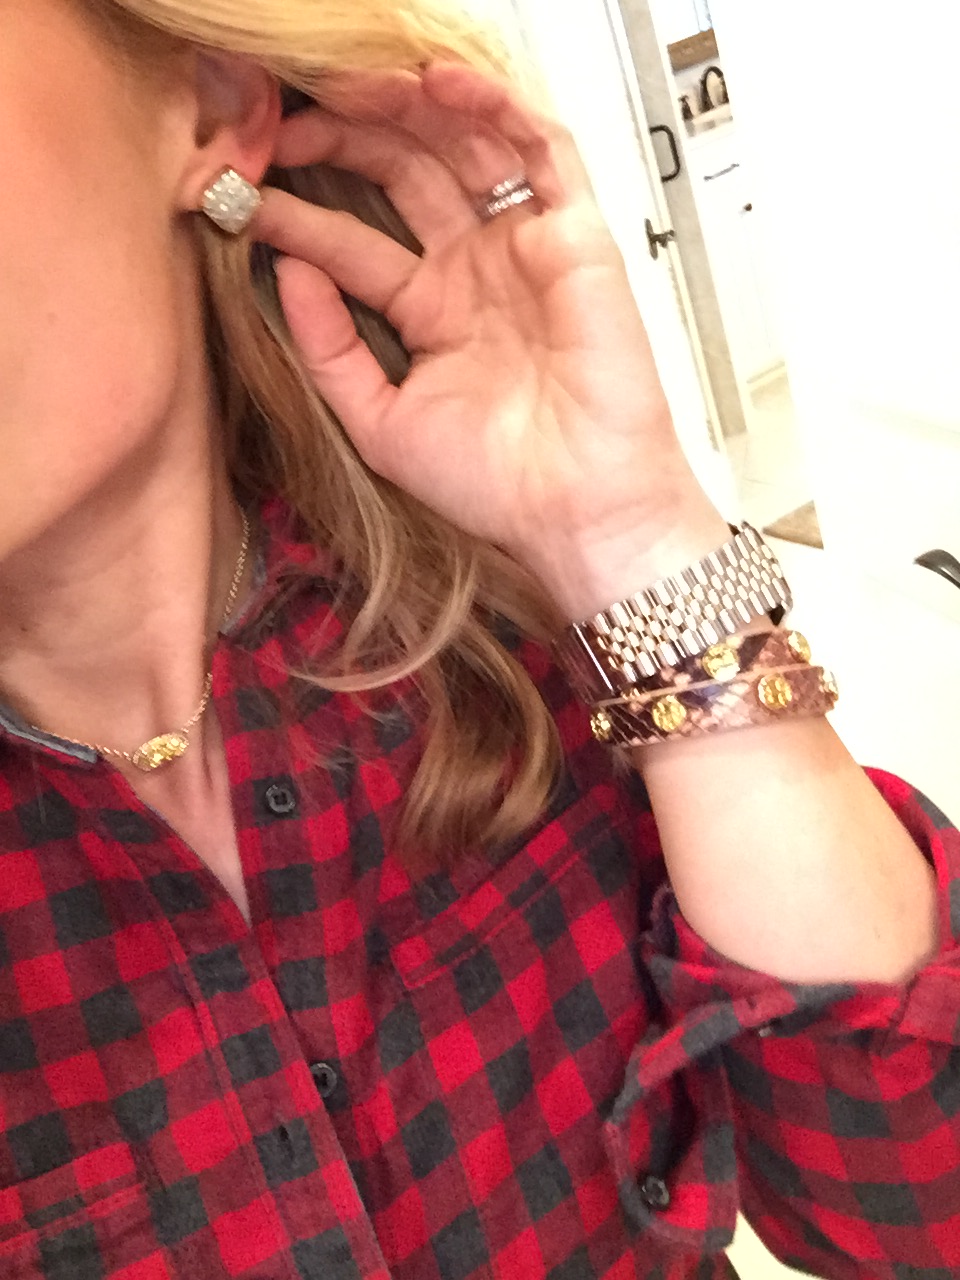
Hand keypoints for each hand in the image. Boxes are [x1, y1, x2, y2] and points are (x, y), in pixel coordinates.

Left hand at [254, 63, 720, 616]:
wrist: (575, 510)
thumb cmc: (495, 484)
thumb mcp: (381, 422)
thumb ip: (328, 349)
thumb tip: (285, 271)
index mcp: (433, 313)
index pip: (356, 241)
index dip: (300, 213)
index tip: (244, 194)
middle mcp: (477, 270)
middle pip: (408, 173)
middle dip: (347, 137)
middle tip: (287, 120)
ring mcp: (526, 247)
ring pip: (467, 145)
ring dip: (411, 105)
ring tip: (352, 83)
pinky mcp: (578, 236)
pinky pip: (541, 149)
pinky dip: (496, 105)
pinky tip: (439, 83)